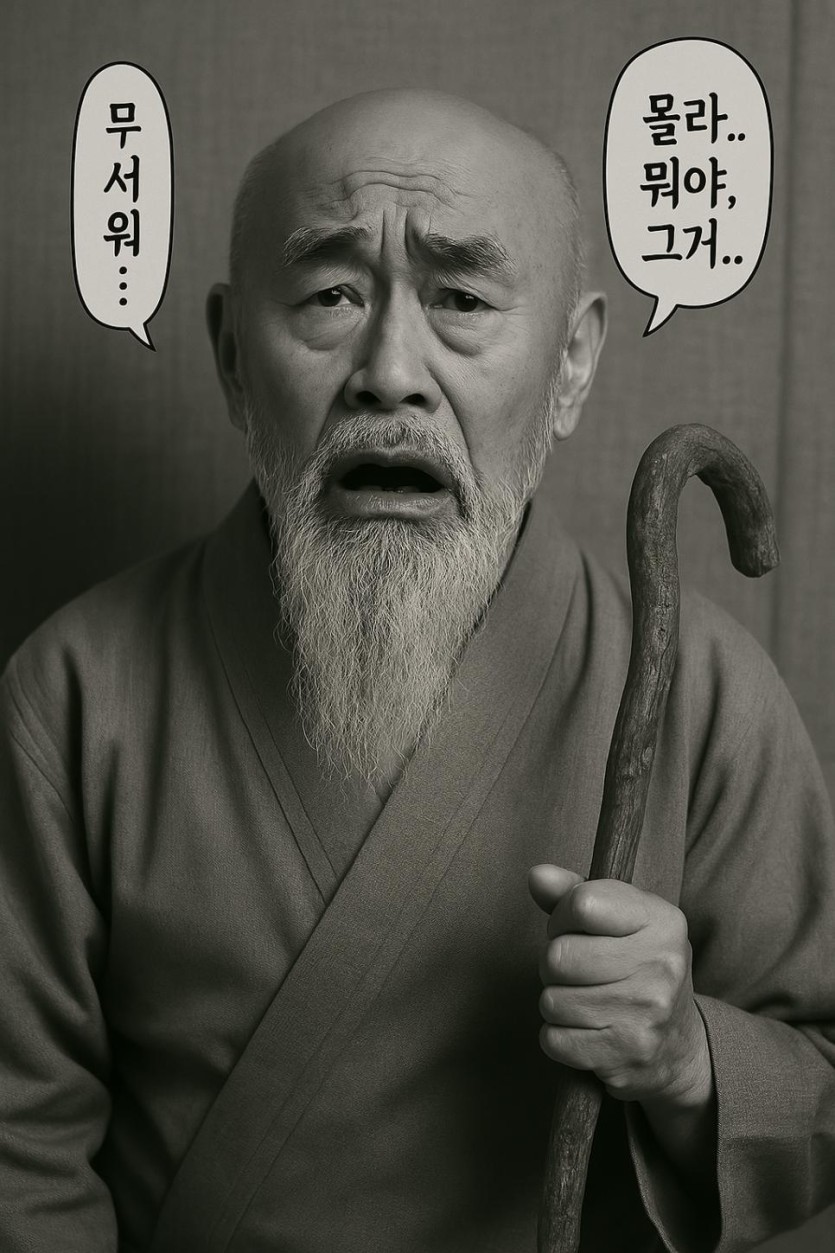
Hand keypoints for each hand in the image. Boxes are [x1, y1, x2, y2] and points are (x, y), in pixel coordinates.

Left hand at [530, 864, 711, 1111]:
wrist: (678, 1042)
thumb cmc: (635, 964)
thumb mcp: (617, 918)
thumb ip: (572, 891)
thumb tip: (537, 876)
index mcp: (661, 920)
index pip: (581, 905)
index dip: (561, 917)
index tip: (572, 929)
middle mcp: (661, 965)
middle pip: (558, 956)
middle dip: (553, 963)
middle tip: (575, 970)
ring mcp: (648, 1013)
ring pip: (552, 1001)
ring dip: (556, 1001)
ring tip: (582, 998)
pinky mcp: (628, 1053)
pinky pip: (555, 1040)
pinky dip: (558, 1037)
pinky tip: (585, 1029)